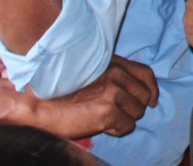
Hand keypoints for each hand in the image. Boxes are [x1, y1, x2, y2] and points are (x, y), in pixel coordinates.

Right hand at [27, 55, 157, 139]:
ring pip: (137, 112)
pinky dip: (117, 129)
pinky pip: (126, 126)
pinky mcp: (108, 110)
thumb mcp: (90, 72)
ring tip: (105, 119)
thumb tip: (129, 89)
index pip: (146, 73)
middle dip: (135, 107)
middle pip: (144, 95)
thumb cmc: (60, 90)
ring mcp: (113, 92)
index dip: (151, 89)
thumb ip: (110, 74)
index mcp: (113, 63)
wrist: (40, 103)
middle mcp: (116, 74)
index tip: (152, 100)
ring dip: (124, 119)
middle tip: (118, 113)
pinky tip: (101, 126)